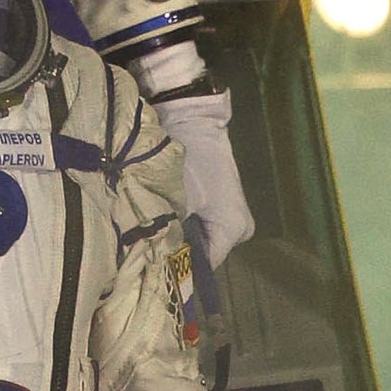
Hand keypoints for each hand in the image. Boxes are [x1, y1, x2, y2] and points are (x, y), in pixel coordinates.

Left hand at [156, 88, 253, 269]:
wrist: (196, 122)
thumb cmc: (189, 162)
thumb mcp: (176, 199)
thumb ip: (170, 234)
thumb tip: (156, 261)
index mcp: (233, 230)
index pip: (205, 266)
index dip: (180, 267)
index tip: (155, 266)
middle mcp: (240, 229)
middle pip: (206, 253)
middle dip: (180, 249)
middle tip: (151, 245)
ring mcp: (235, 215)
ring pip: (204, 238)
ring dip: (182, 234)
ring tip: (156, 228)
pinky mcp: (227, 203)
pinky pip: (206, 223)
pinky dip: (188, 221)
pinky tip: (168, 214)